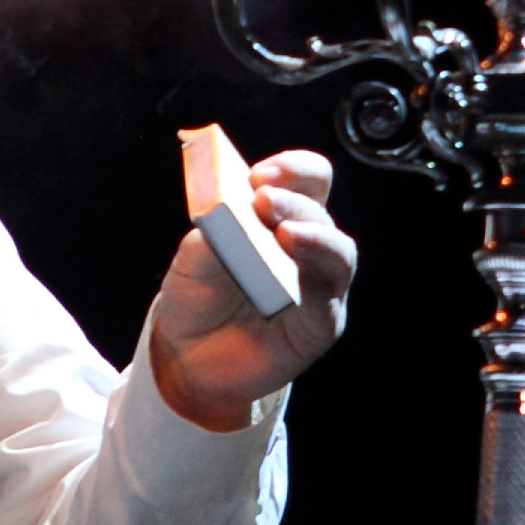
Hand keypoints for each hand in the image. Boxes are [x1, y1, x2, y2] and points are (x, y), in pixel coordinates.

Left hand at [148, 151, 355, 430]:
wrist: (187, 354)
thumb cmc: (197, 295)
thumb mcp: (193, 257)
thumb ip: (214, 233)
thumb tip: (228, 214)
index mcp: (279, 215)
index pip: (306, 179)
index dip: (291, 170)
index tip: (260, 176)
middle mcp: (307, 243)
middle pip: (320, 209)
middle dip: (293, 201)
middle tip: (263, 200)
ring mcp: (318, 284)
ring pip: (337, 251)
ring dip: (314, 236)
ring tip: (285, 233)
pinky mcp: (320, 323)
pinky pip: (328, 298)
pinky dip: (315, 282)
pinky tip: (295, 274)